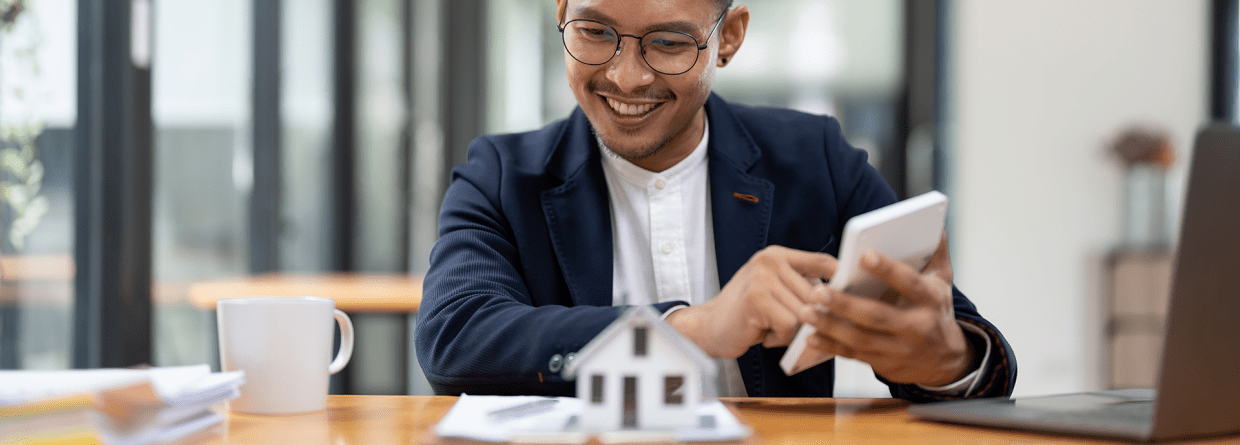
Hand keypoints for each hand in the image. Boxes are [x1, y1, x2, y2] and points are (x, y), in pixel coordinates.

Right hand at [666, 245, 836, 357]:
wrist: (708, 327)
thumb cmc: (745, 313)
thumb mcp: (775, 290)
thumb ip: (802, 287)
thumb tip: (843, 298)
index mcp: (777, 255)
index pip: (823, 262)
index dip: (841, 280)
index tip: (849, 297)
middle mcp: (769, 261)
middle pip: (818, 294)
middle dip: (811, 318)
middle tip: (790, 327)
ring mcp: (761, 278)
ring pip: (805, 312)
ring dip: (792, 330)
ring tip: (771, 328)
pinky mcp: (756, 299)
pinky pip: (789, 325)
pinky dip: (780, 338)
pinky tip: (763, 334)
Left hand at [799, 231, 973, 385]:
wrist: (947, 361)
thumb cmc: (936, 310)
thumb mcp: (942, 281)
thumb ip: (936, 251)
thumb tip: (936, 222)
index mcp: (930, 300)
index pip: (910, 283)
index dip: (888, 270)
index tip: (864, 255)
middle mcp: (915, 327)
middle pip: (878, 316)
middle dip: (846, 305)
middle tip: (818, 292)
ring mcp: (898, 348)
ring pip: (861, 338)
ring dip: (831, 326)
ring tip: (807, 312)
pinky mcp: (882, 362)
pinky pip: (853, 355)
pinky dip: (831, 347)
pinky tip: (810, 337)